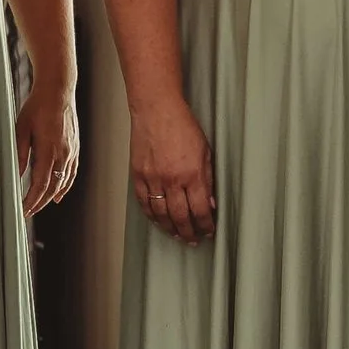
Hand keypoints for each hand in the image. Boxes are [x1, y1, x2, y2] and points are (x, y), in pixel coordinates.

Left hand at [17, 83, 80, 214]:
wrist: (58, 91)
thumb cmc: (37, 106)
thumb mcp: (21, 128)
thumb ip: (20, 153)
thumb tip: (17, 174)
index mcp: (49, 149)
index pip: (41, 184)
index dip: (32, 200)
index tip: (23, 210)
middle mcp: (63, 153)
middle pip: (53, 187)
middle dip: (40, 202)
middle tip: (27, 212)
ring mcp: (71, 151)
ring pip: (63, 182)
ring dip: (51, 197)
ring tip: (39, 206)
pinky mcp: (75, 148)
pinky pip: (71, 173)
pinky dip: (65, 186)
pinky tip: (59, 195)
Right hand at [131, 99, 214, 245]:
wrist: (156, 109)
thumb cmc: (182, 125)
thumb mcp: (205, 151)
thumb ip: (208, 179)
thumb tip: (210, 203)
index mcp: (192, 174)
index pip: (200, 210)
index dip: (205, 225)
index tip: (208, 231)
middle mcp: (172, 180)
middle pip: (180, 217)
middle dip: (189, 232)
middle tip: (193, 239)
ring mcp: (153, 178)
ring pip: (160, 214)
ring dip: (170, 228)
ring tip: (177, 235)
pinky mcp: (138, 175)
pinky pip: (144, 203)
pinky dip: (152, 215)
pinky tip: (158, 221)